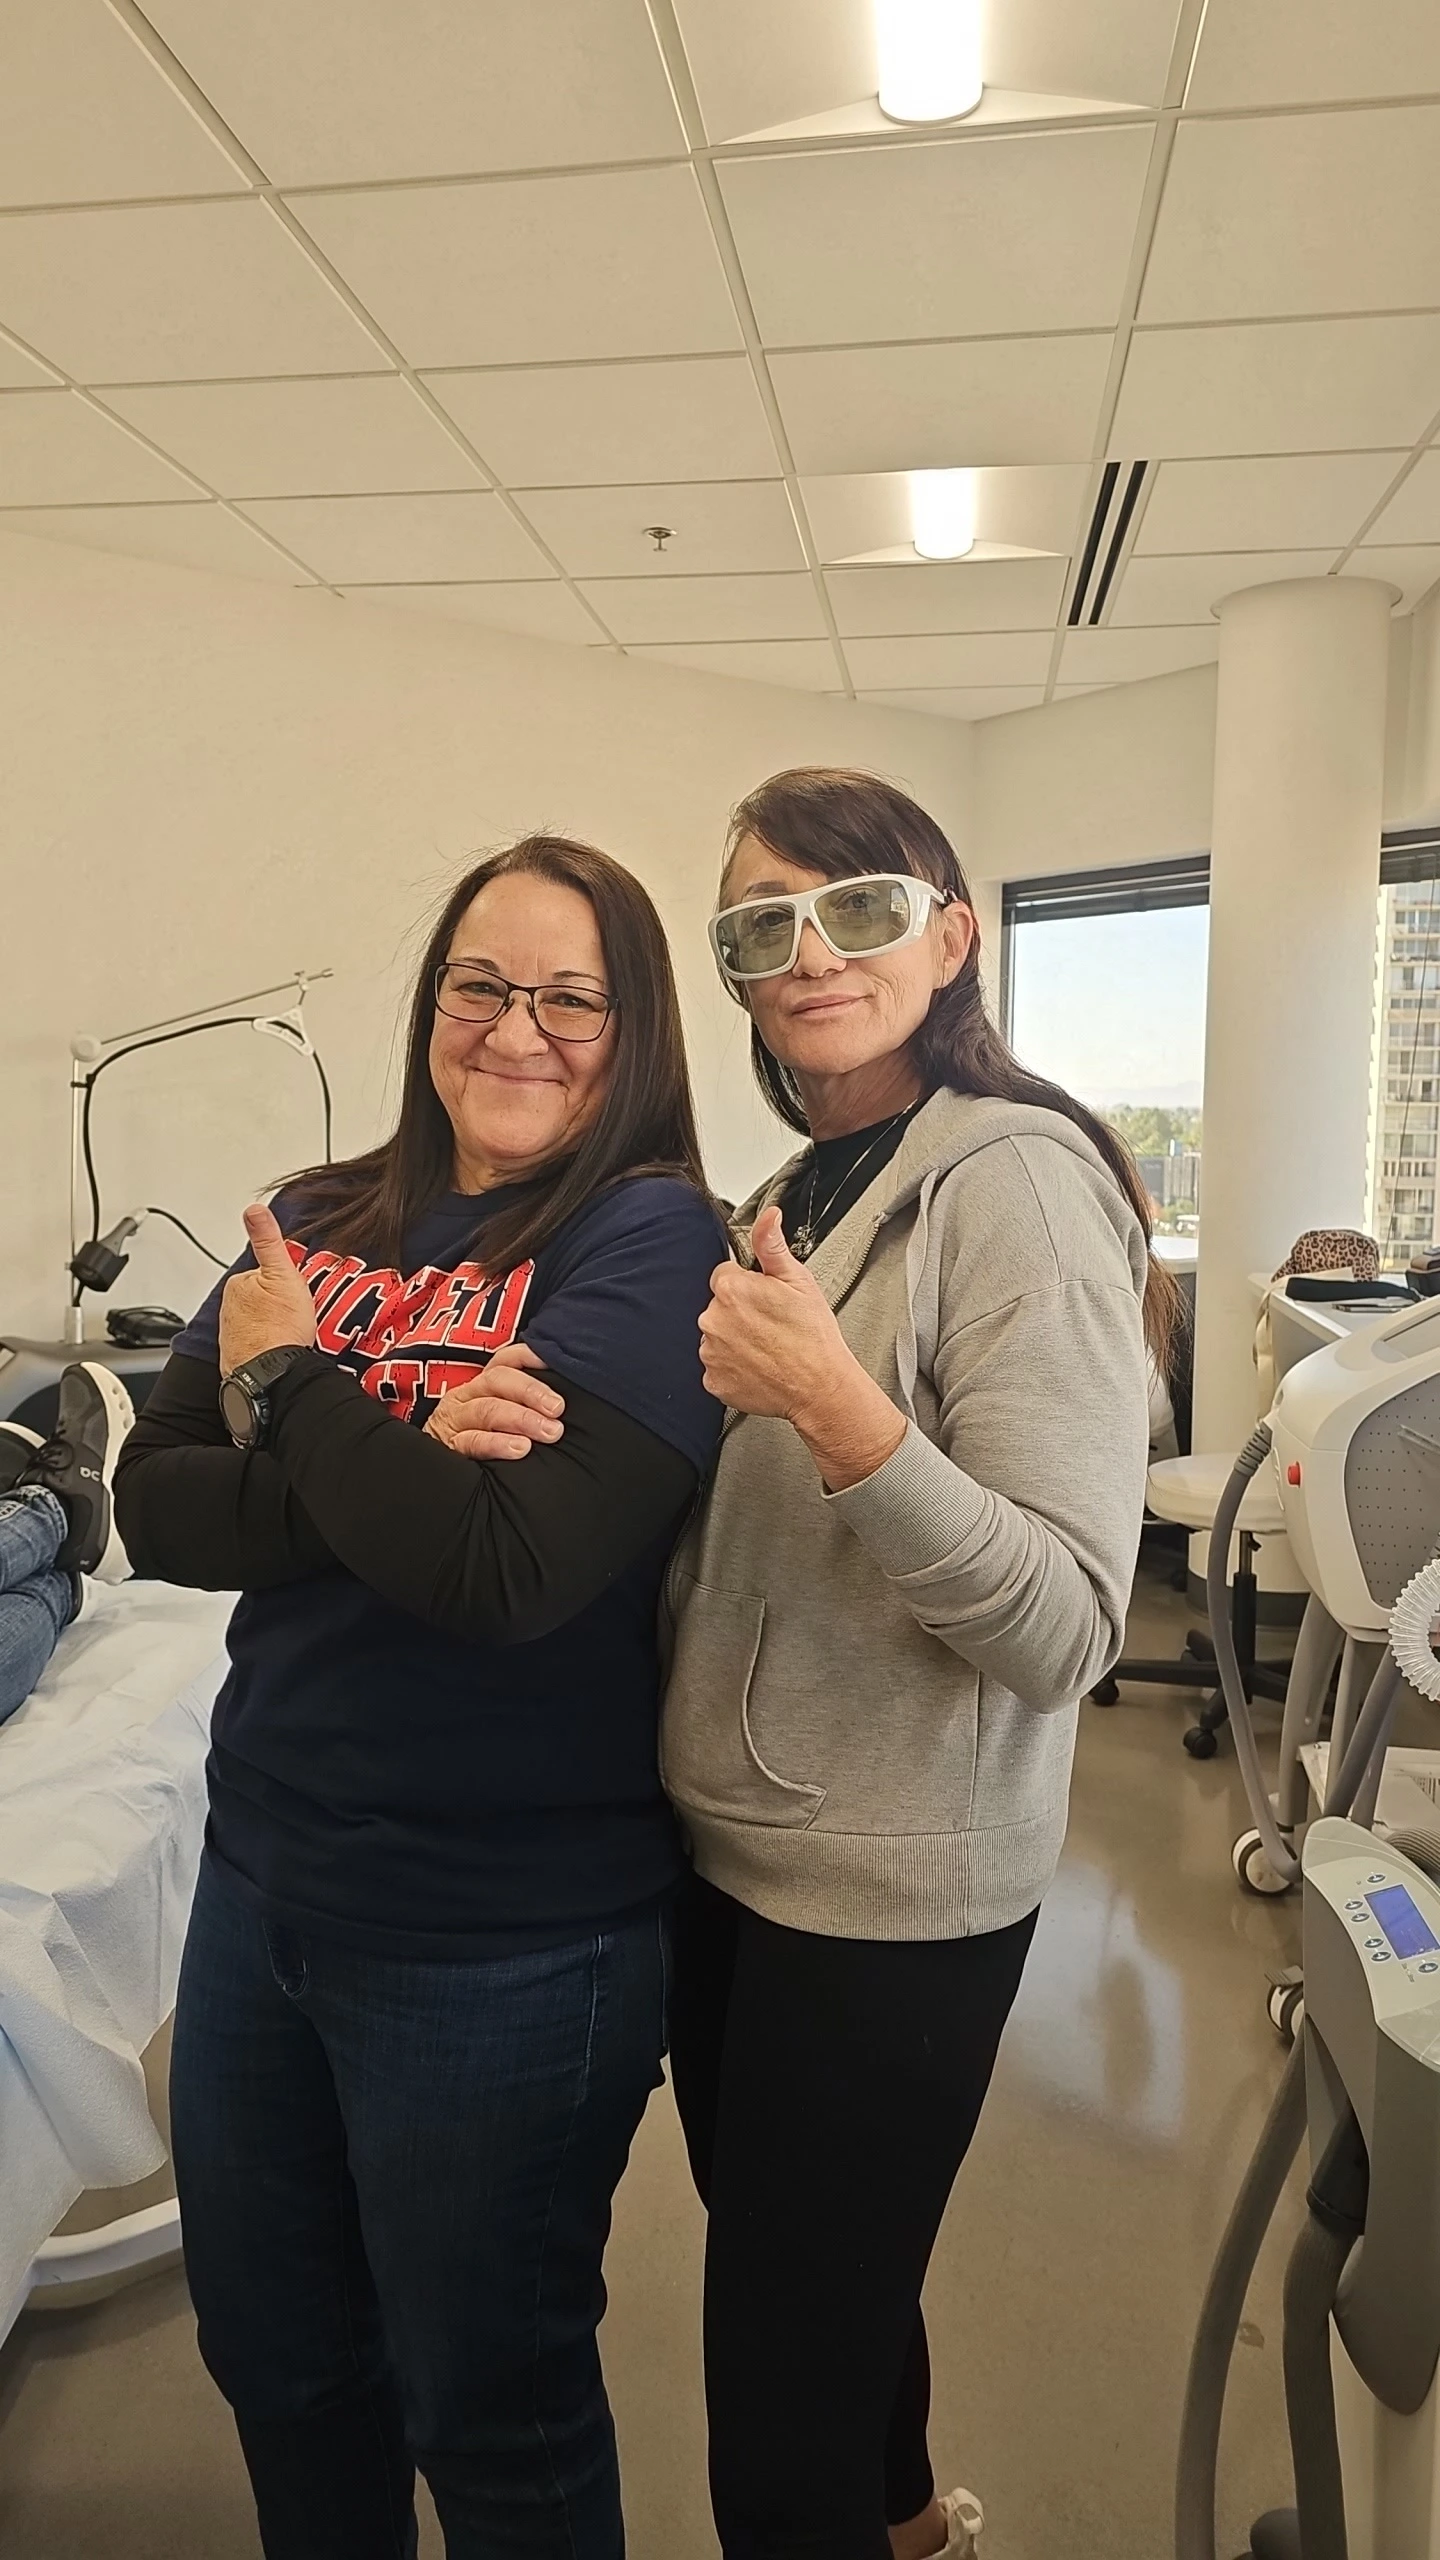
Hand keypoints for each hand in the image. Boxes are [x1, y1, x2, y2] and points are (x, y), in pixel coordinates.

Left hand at [219, 1203, 318, 1371]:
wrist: (273, 1374)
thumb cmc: (280, 1328)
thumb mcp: (283, 1274)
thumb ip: (268, 1241)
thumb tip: (254, 1210)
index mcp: (238, 1285)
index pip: (264, 1275)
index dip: (285, 1284)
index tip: (296, 1295)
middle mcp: (229, 1310)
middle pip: (260, 1300)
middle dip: (277, 1307)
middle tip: (297, 1317)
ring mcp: (232, 1336)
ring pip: (258, 1325)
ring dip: (273, 1330)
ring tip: (294, 1336)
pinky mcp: (238, 1360)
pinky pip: (256, 1348)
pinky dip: (267, 1350)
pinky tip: (283, 1353)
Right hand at [424, 1342, 564, 1461]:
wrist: (437, 1479)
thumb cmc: (484, 1445)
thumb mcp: (502, 1420)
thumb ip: (527, 1409)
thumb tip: (565, 1406)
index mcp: (483, 1386)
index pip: (505, 1360)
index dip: (529, 1356)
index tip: (555, 1363)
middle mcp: (467, 1396)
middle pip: (498, 1380)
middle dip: (531, 1392)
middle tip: (558, 1408)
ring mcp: (455, 1421)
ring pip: (487, 1410)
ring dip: (522, 1419)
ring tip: (549, 1431)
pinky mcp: (448, 1448)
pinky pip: (472, 1441)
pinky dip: (498, 1444)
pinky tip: (520, 1449)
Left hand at [698, 1206, 905, 1491]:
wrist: (820, 1387)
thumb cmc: (813, 1336)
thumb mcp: (798, 1281)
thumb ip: (773, 1245)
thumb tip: (767, 1216)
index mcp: (731, 1290)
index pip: (724, 1276)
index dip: (748, 1286)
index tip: (766, 1300)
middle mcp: (713, 1321)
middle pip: (719, 1307)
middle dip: (740, 1312)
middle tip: (771, 1325)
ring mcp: (711, 1353)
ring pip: (717, 1337)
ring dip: (735, 1339)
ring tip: (767, 1347)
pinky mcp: (714, 1381)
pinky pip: (718, 1367)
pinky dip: (733, 1367)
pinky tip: (759, 1365)